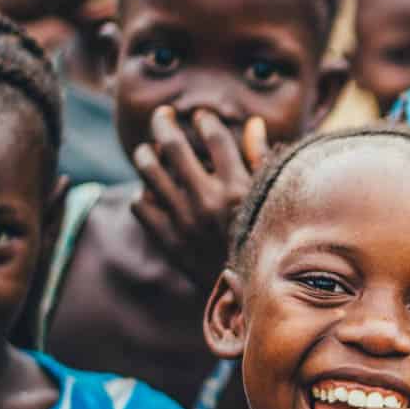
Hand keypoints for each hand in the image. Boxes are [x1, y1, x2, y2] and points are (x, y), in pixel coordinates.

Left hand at [131, 107, 268, 287]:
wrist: (248, 293)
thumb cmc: (264, 239)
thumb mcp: (269, 200)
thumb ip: (261, 160)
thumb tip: (254, 123)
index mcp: (237, 188)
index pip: (214, 137)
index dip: (204, 120)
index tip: (201, 117)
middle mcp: (207, 201)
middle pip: (174, 146)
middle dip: (164, 123)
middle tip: (162, 115)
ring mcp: (184, 221)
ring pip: (149, 172)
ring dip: (145, 154)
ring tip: (148, 149)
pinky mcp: (167, 240)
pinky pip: (141, 205)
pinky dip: (143, 194)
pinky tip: (151, 191)